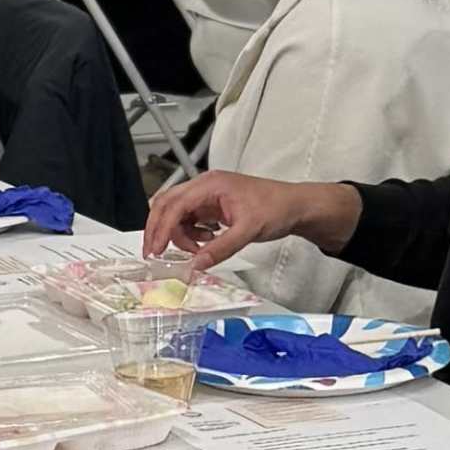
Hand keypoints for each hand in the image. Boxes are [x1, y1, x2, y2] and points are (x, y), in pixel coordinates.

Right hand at [141, 170, 355, 272]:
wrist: (294, 207)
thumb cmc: (275, 208)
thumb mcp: (248, 231)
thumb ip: (220, 248)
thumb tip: (196, 265)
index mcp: (210, 184)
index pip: (175, 204)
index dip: (162, 228)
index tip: (155, 250)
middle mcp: (204, 187)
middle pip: (167, 204)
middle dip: (160, 229)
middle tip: (156, 254)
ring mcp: (207, 196)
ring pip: (177, 214)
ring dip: (179, 235)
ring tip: (199, 249)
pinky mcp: (212, 207)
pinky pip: (190, 220)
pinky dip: (190, 235)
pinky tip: (207, 242)